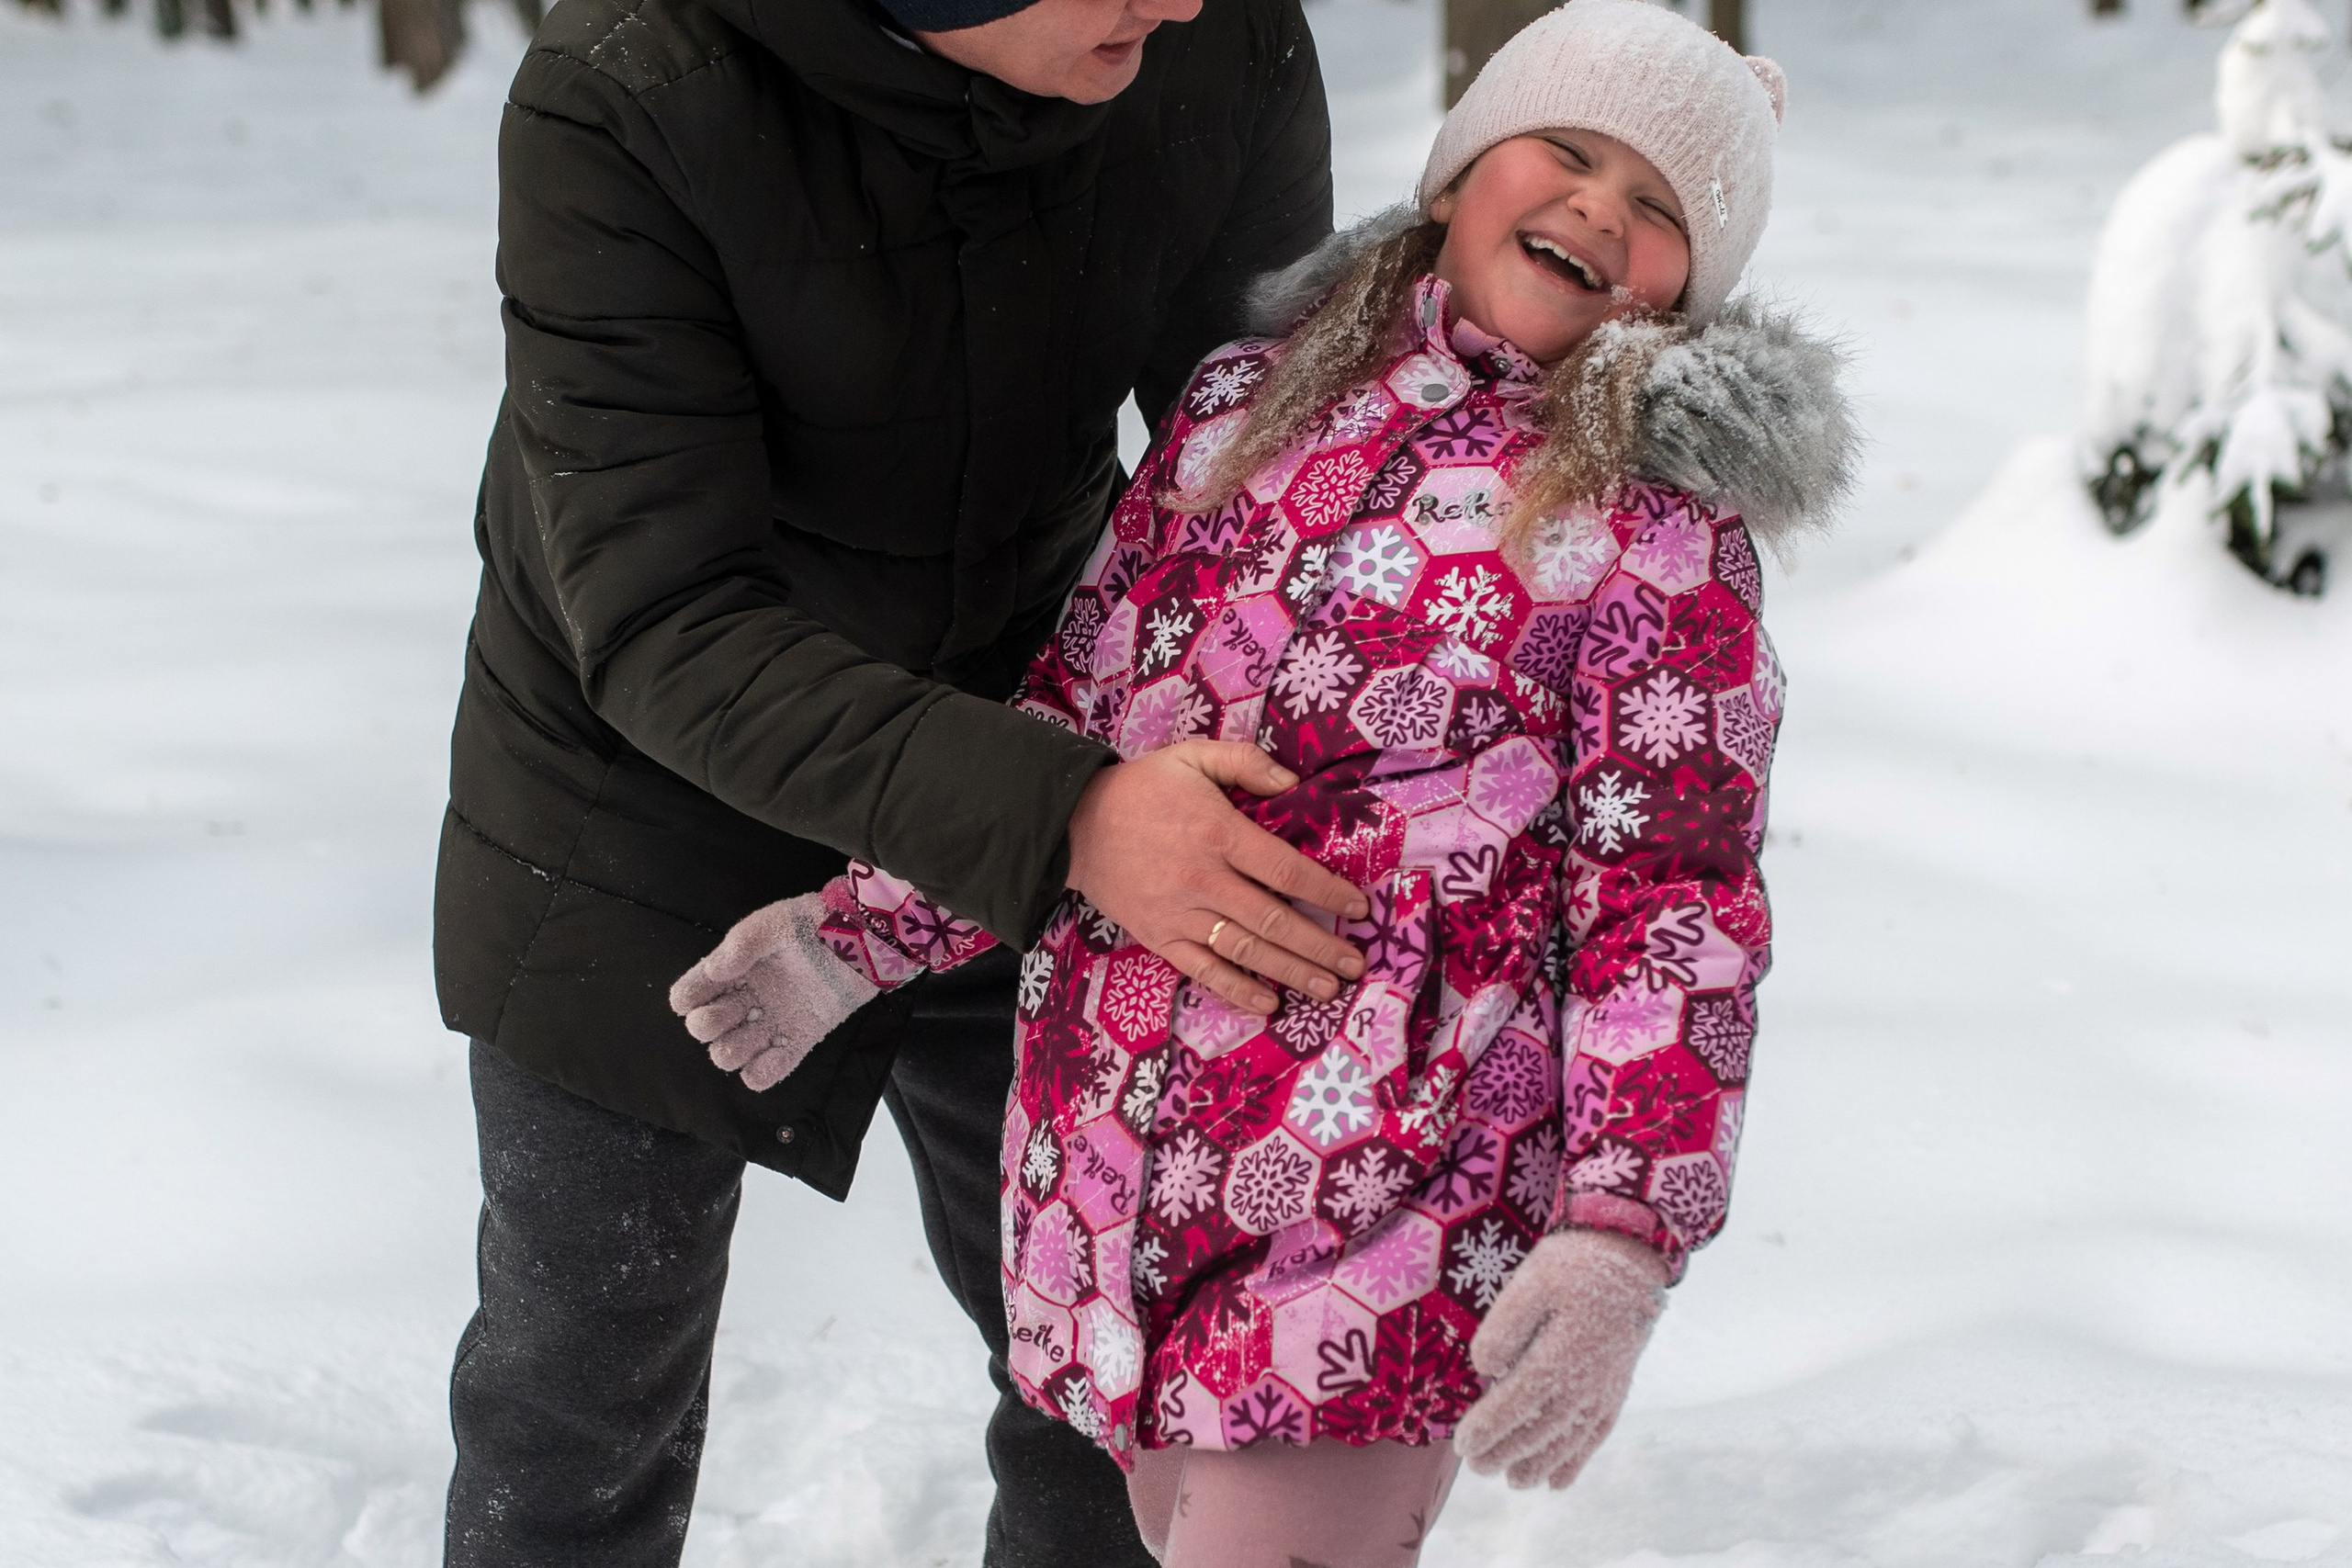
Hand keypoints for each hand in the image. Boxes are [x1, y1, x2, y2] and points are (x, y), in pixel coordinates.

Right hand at [668, 892, 878, 1091]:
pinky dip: (763, 1072)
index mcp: (733, 971)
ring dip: (732, 1051)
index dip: (686, 998)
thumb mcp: (774, 924)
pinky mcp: (799, 1040)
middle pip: (703, 1029)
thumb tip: (714, 971)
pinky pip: (768, 1072)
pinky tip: (774, 1052)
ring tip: (757, 1030)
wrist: (862, 940)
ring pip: (729, 1056)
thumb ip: (741, 944)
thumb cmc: (814, 924)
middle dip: (709, 1024)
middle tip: (737, 1006)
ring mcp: (771, 1023)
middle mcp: (746, 999)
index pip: (689, 994)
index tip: (694, 996)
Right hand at [1064, 740, 1368, 1013]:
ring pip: (1245, 951)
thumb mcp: (1193, 756)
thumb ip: (1246, 763)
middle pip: (1273, 921)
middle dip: (1320, 946)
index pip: (1286, 870)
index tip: (1358, 908)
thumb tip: (1294, 783)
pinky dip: (1237, 991)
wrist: (1074, 825)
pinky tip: (1269, 1004)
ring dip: (1291, 972)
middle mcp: (1204, 879)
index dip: (1327, 892)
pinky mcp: (1160, 937)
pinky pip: (1203, 970)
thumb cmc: (1143, 789)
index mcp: (1218, 833)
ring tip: (1328, 988)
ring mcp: (1180, 914)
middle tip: (1356, 964)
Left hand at [1453, 1228, 1669, 1488]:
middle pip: (1539, 1431)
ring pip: (1567, 1440)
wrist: (1630, 1255)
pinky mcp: (1616, 1388)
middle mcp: (1585, 1383)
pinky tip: (1558, 1481)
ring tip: (1512, 1481)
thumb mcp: (1531, 1282)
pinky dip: (1575, 1460)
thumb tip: (1484, 1369)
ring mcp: (1604, 1390)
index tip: (1461, 1444)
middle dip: (1505, 1453)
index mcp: (1560, 1357)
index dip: (1487, 1429)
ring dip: (1538, 1464)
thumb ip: (1505, 1327)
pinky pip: (1595, 1435)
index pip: (1516, 1405)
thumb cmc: (1573, 1265)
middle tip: (1475, 1466)